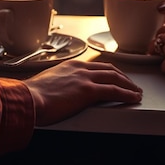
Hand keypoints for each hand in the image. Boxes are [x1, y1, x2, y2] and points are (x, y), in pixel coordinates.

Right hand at [23, 60, 142, 125]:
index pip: (96, 66)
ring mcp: (85, 78)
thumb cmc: (31, 96)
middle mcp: (79, 68)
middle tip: (131, 84)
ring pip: (115, 78)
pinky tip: (133, 98)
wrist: (27, 99)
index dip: (109, 72)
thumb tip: (58, 92)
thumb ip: (58, 84)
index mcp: (70, 65)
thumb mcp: (47, 83)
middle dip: (123, 77)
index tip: (116, 77)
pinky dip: (127, 94)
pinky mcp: (88, 91)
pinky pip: (114, 91)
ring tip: (137, 92)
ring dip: (128, 85)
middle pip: (109, 69)